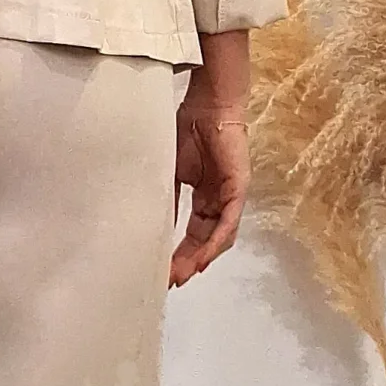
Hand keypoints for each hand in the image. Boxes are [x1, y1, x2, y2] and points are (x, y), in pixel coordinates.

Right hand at [170, 32, 251, 287]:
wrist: (207, 104)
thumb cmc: (188, 129)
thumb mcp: (169, 170)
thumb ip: (166, 196)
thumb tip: (148, 222)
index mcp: (205, 197)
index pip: (193, 233)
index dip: (178, 253)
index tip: (161, 271)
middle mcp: (219, 201)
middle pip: (205, 241)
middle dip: (187, 263)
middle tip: (168, 281)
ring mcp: (230, 197)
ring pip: (218, 238)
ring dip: (200, 258)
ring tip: (181, 275)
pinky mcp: (238, 190)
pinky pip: (228, 224)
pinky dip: (214, 243)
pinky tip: (201, 259)